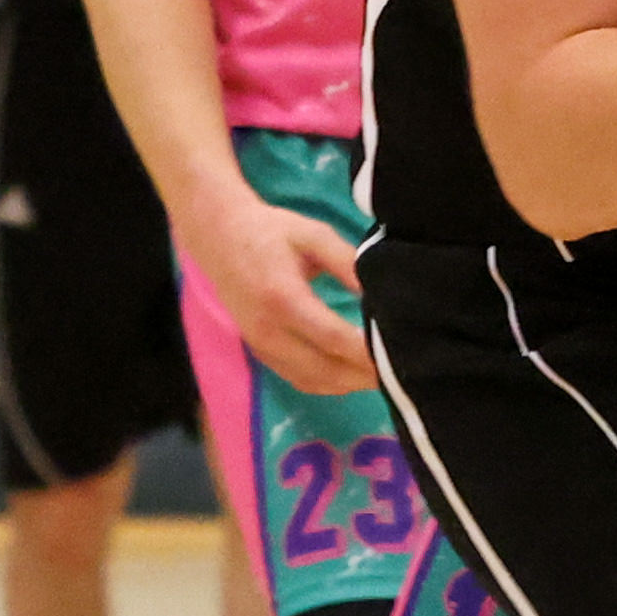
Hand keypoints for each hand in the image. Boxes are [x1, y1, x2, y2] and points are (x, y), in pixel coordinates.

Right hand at [181, 189, 375, 400]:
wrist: (217, 236)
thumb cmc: (270, 231)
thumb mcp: (313, 235)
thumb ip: (347, 263)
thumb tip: (378, 292)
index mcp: (284, 298)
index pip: (333, 338)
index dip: (366, 353)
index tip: (395, 354)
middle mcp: (269, 330)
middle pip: (325, 369)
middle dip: (364, 376)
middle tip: (399, 372)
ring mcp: (261, 345)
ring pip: (312, 380)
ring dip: (348, 384)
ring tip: (381, 376)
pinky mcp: (259, 351)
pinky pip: (297, 378)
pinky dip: (327, 383)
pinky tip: (350, 375)